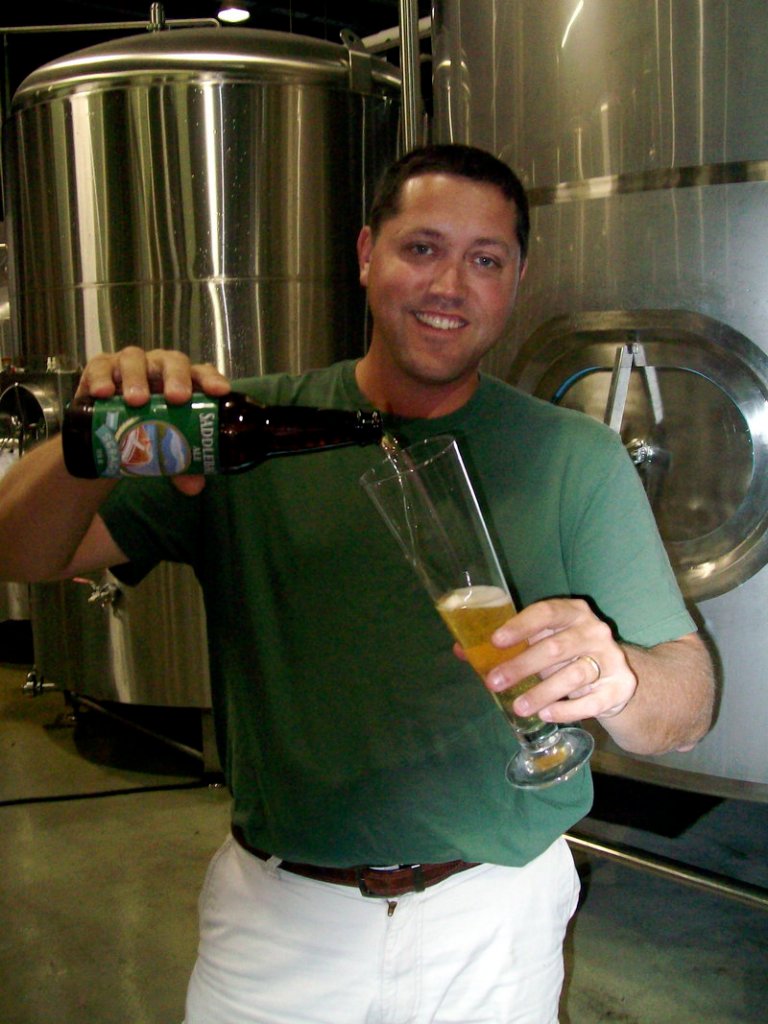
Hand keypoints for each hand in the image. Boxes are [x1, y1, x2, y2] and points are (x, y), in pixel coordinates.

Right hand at [74, 346, 230, 493]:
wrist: (105, 431)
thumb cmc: (145, 430)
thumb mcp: (163, 447)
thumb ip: (179, 465)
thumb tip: (194, 487)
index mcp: (182, 382)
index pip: (201, 374)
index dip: (211, 380)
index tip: (219, 392)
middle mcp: (158, 368)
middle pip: (171, 362)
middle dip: (176, 378)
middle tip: (177, 398)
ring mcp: (129, 365)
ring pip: (135, 360)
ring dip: (137, 378)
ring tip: (137, 401)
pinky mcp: (100, 368)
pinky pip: (100, 367)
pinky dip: (102, 378)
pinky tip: (103, 393)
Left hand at [477, 597, 637, 724]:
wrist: (614, 675)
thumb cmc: (566, 654)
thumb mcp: (541, 642)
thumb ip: (506, 645)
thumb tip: (461, 650)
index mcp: (573, 612)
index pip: (546, 612)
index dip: (521, 626)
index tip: (495, 642)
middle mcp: (595, 630)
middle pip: (556, 648)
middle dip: (522, 666)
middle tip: (494, 682)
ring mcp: (611, 658)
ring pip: (574, 675)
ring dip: (542, 692)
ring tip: (518, 707)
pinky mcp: (620, 685)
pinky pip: (592, 700)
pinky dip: (567, 710)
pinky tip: (546, 715)